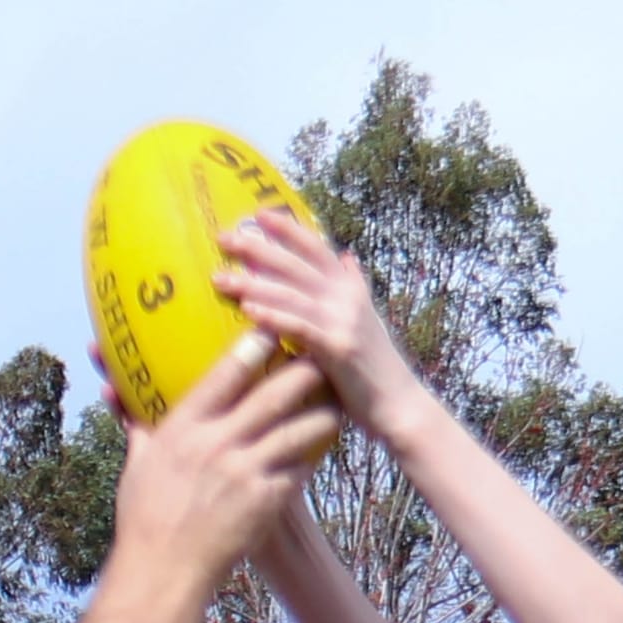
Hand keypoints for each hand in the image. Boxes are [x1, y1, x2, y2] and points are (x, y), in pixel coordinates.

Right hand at [110, 336, 340, 594]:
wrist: (164, 570)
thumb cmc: (145, 518)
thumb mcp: (138, 465)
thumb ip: (140, 427)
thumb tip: (119, 395)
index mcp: (184, 428)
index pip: (226, 374)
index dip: (254, 346)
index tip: (273, 327)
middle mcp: (217, 445)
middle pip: (272, 396)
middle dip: (302, 372)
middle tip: (322, 354)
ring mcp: (245, 474)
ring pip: (296, 433)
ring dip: (322, 415)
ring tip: (339, 402)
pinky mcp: (265, 504)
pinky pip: (298, 471)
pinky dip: (314, 455)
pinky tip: (326, 444)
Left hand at [214, 213, 422, 442]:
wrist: (402, 406)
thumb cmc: (378, 370)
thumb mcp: (368, 320)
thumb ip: (354, 287)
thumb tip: (346, 258)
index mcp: (350, 288)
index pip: (315, 247)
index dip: (287, 229)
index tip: (258, 215)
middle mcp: (346, 297)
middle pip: (295, 263)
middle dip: (257, 248)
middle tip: (223, 238)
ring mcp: (343, 320)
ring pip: (291, 293)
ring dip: (253, 284)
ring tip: (221, 279)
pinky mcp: (338, 347)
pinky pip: (299, 326)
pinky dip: (273, 315)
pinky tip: (248, 310)